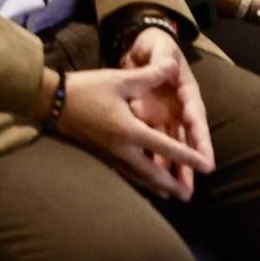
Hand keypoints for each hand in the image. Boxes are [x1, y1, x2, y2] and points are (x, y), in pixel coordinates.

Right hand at [52, 41, 214, 200]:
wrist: (51, 102)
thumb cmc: (86, 89)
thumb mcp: (119, 79)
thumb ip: (149, 76)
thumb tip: (173, 65)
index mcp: (131, 131)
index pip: (168, 148)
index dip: (190, 157)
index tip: (207, 167)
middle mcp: (123, 149)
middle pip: (153, 173)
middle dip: (172, 184)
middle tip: (188, 195)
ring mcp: (110, 155)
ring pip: (139, 177)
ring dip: (156, 186)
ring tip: (170, 195)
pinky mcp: (101, 155)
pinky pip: (126, 173)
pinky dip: (139, 180)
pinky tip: (142, 181)